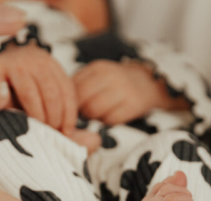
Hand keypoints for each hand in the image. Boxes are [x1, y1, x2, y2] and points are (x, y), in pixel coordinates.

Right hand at [0, 44, 76, 135]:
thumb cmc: (13, 96)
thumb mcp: (41, 101)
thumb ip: (62, 120)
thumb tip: (94, 142)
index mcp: (49, 64)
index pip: (67, 90)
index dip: (70, 116)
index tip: (66, 134)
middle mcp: (34, 57)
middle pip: (52, 92)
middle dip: (54, 119)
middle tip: (49, 136)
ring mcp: (13, 60)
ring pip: (31, 93)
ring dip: (36, 117)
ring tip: (35, 132)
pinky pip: (5, 95)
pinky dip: (11, 112)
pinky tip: (12, 122)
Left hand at [73, 60, 189, 124]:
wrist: (150, 82)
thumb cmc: (117, 83)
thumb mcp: (98, 76)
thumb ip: (79, 85)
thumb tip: (60, 102)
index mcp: (97, 68)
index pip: (72, 88)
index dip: (69, 102)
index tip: (73, 107)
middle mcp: (110, 76)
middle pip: (81, 101)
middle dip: (80, 111)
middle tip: (86, 113)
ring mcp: (123, 89)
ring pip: (94, 111)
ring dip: (93, 117)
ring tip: (99, 114)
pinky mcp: (134, 104)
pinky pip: (110, 120)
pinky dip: (108, 122)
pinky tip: (112, 116)